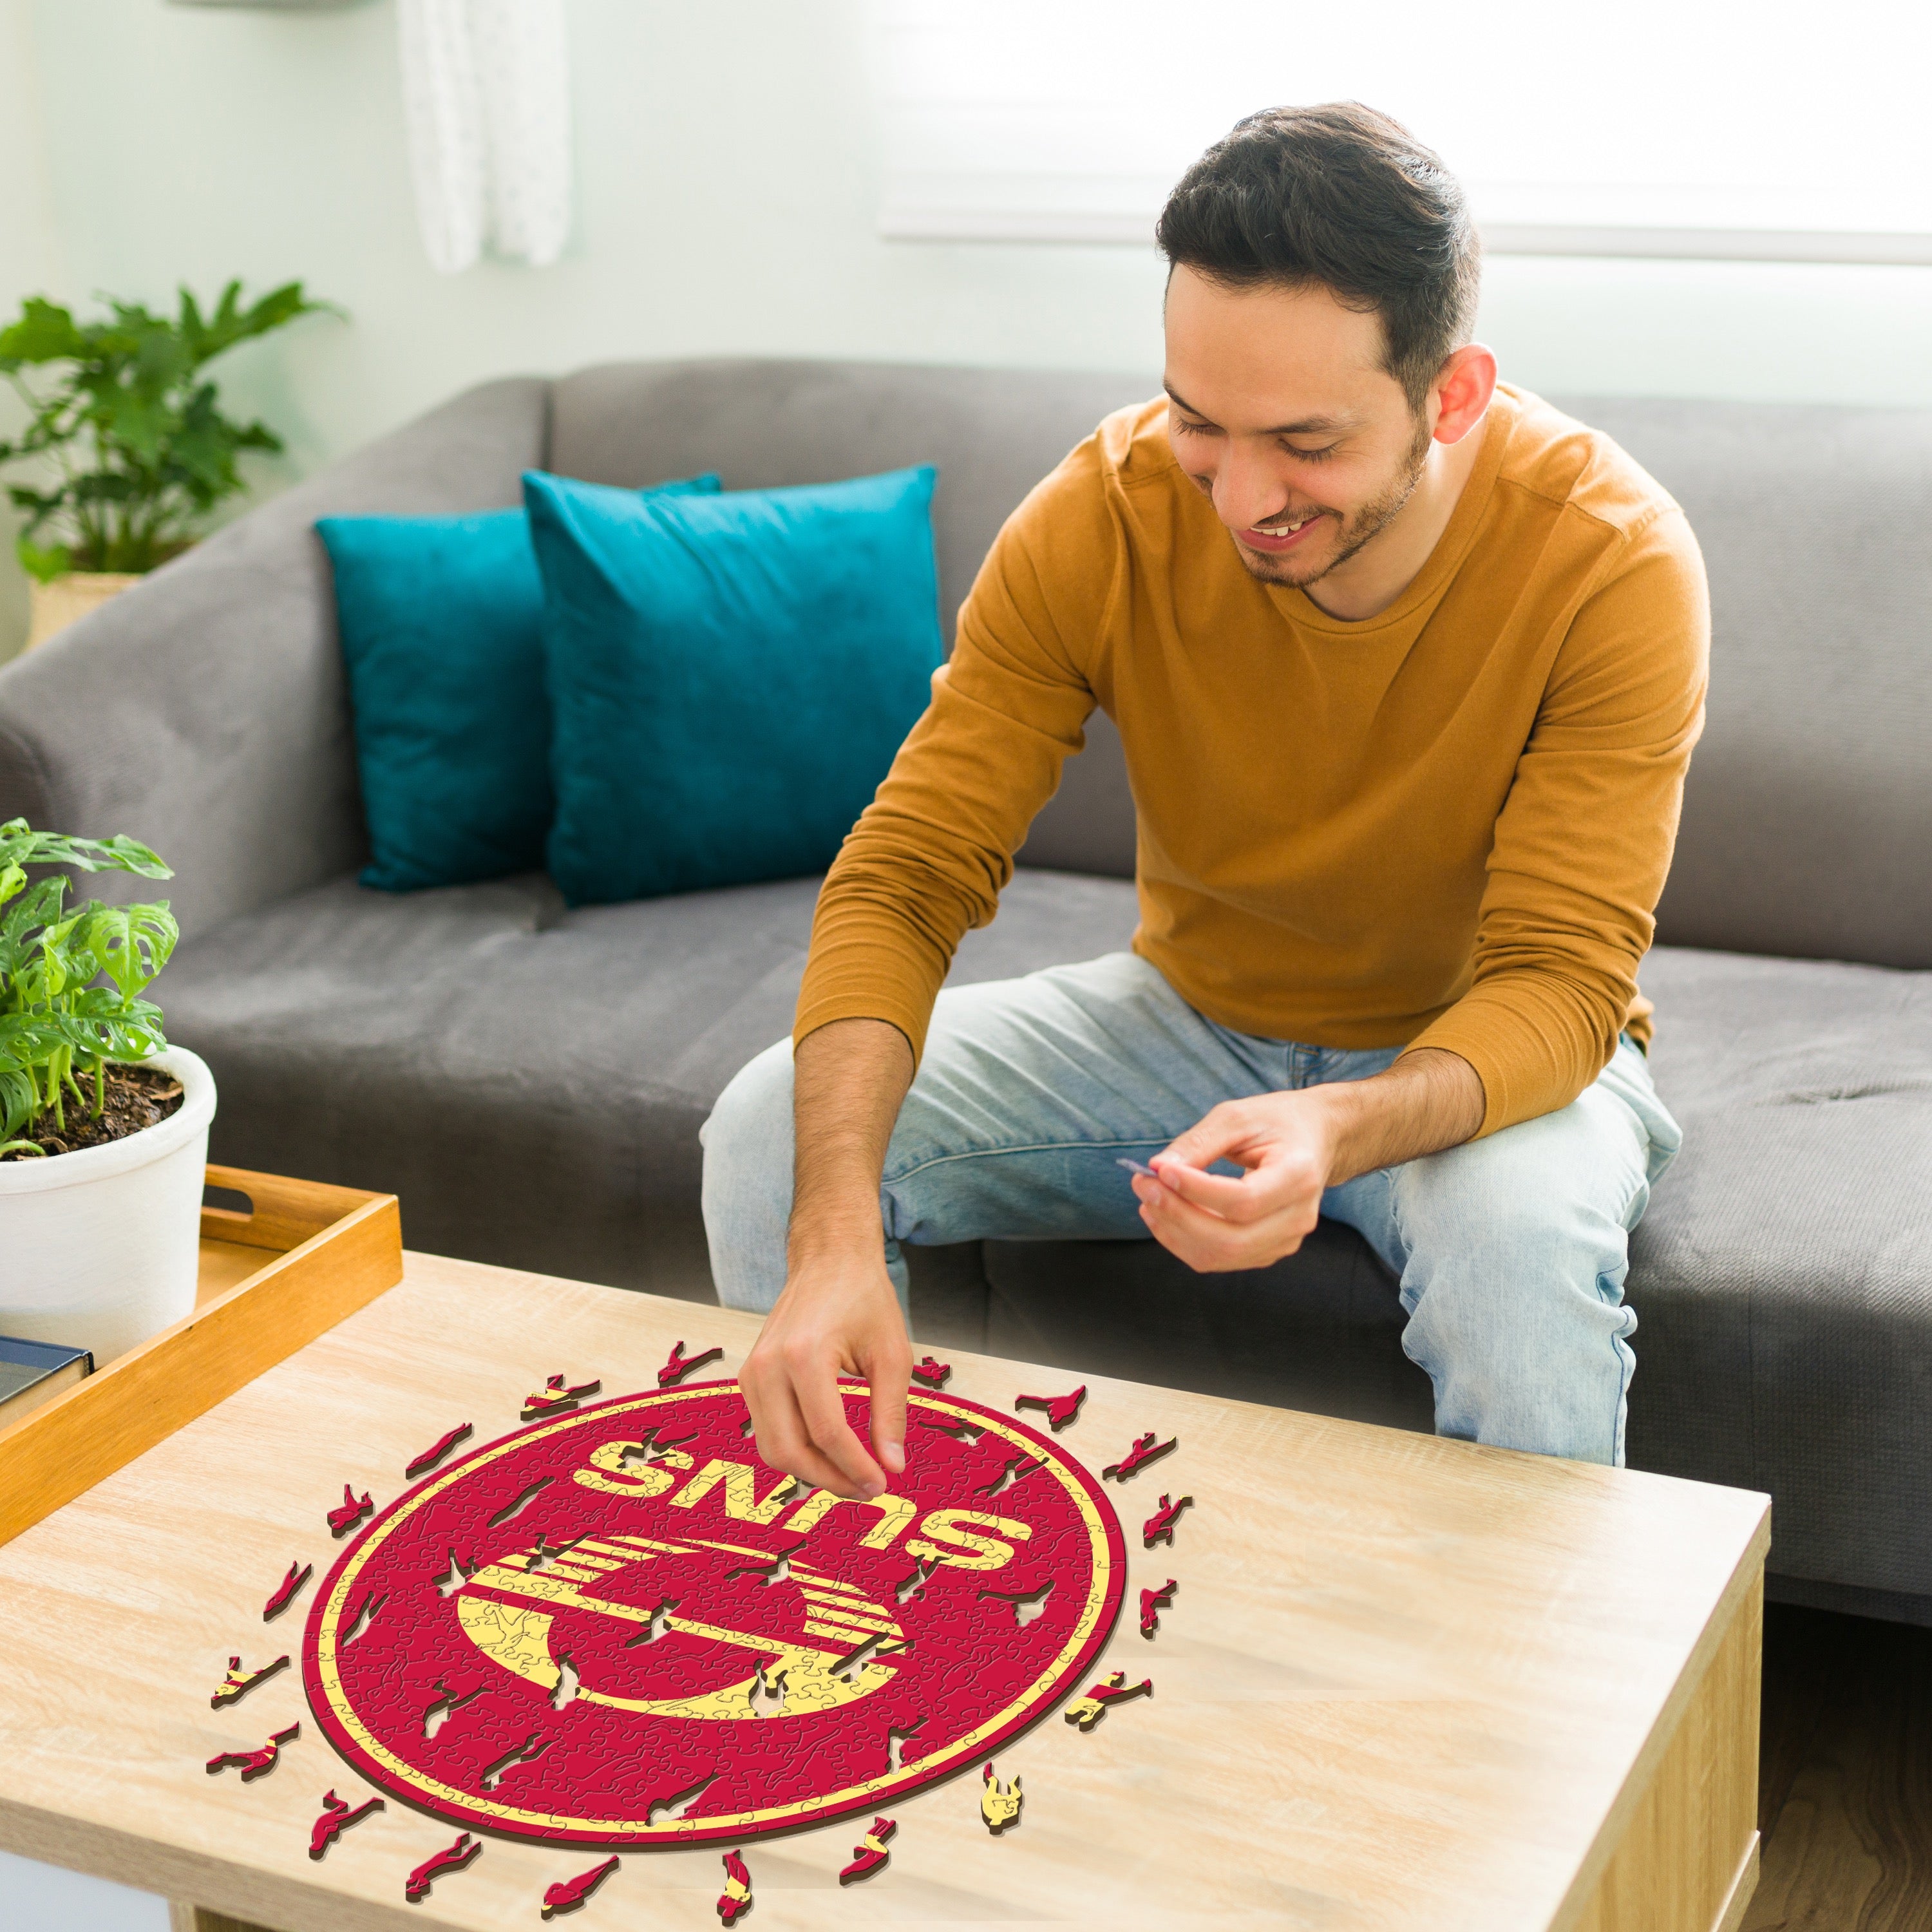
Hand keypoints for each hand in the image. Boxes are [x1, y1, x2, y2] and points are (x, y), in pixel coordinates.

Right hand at [738, 1236, 911, 1501]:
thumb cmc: (864, 1298)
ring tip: (851, 1475)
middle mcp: (768, 1366)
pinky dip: (796, 1450)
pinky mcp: (749, 1377)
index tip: (883, 1484)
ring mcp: (752, 1372)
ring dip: (811, 1471)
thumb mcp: (892, 1353)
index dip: (856, 1468)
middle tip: (868, 1489)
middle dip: (830, 1479)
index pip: (827, 1433)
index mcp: (804, 1355)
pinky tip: (829, 1453)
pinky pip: (766, 1430)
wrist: (829, 1260)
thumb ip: (891, 1413)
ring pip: (772, 1448)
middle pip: (789, 1450)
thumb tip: (893, 1466)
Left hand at [1130, 1049, 1485, 1271]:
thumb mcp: (1238, 1116)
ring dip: (1174, 1232)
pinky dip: (1184, 1242)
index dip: (1196, 1191)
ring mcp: (1285, 1240)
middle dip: (1177, 1215)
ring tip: (1148, 1199)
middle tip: (1143, 1184)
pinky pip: (1219, 1259)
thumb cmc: (1277, 1121)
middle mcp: (1298, 1217)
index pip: (1243, 1201)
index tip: (1159, 1170)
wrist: (1315, 1139)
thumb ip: (1198, 1143)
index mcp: (1299, 1176)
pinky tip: (1164, 1215)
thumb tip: (1157, 1169)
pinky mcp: (1267, 1250)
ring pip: (1221, 1256)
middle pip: (1230, 1239)